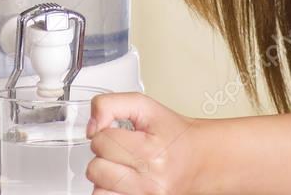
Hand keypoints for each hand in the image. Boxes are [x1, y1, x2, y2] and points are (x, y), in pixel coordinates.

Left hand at [85, 90, 206, 194]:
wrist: (198, 158)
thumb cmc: (172, 133)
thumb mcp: (145, 106)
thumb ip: (112, 104)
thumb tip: (91, 126)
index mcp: (151, 151)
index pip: (102, 140)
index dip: (105, 132)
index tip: (118, 132)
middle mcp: (150, 180)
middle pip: (96, 168)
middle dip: (103, 155)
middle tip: (121, 149)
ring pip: (97, 190)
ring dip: (104, 177)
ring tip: (121, 166)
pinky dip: (109, 191)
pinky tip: (123, 181)